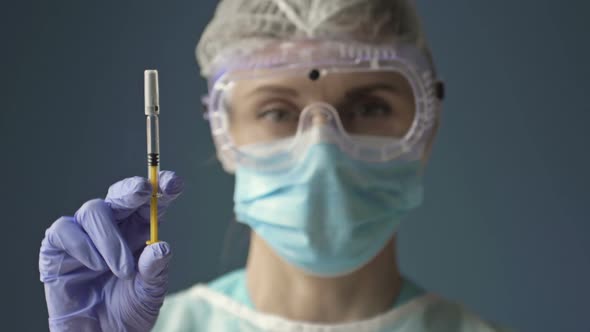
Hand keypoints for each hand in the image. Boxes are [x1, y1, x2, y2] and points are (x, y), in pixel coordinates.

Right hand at [39, 170, 183, 330]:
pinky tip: (94, 265)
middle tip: (143, 191)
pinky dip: (82, 245)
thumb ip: (155, 271)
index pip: (152, 201)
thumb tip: (161, 247)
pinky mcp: (58, 248)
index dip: (161, 187)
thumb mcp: (150, 293)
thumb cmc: (127, 310)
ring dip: (111, 239)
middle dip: (133, 189)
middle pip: (121, 194)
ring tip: (122, 270)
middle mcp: (114, 226)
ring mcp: (84, 234)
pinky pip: (65, 230)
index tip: (173, 182)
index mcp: (141, 230)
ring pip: (94, 210)